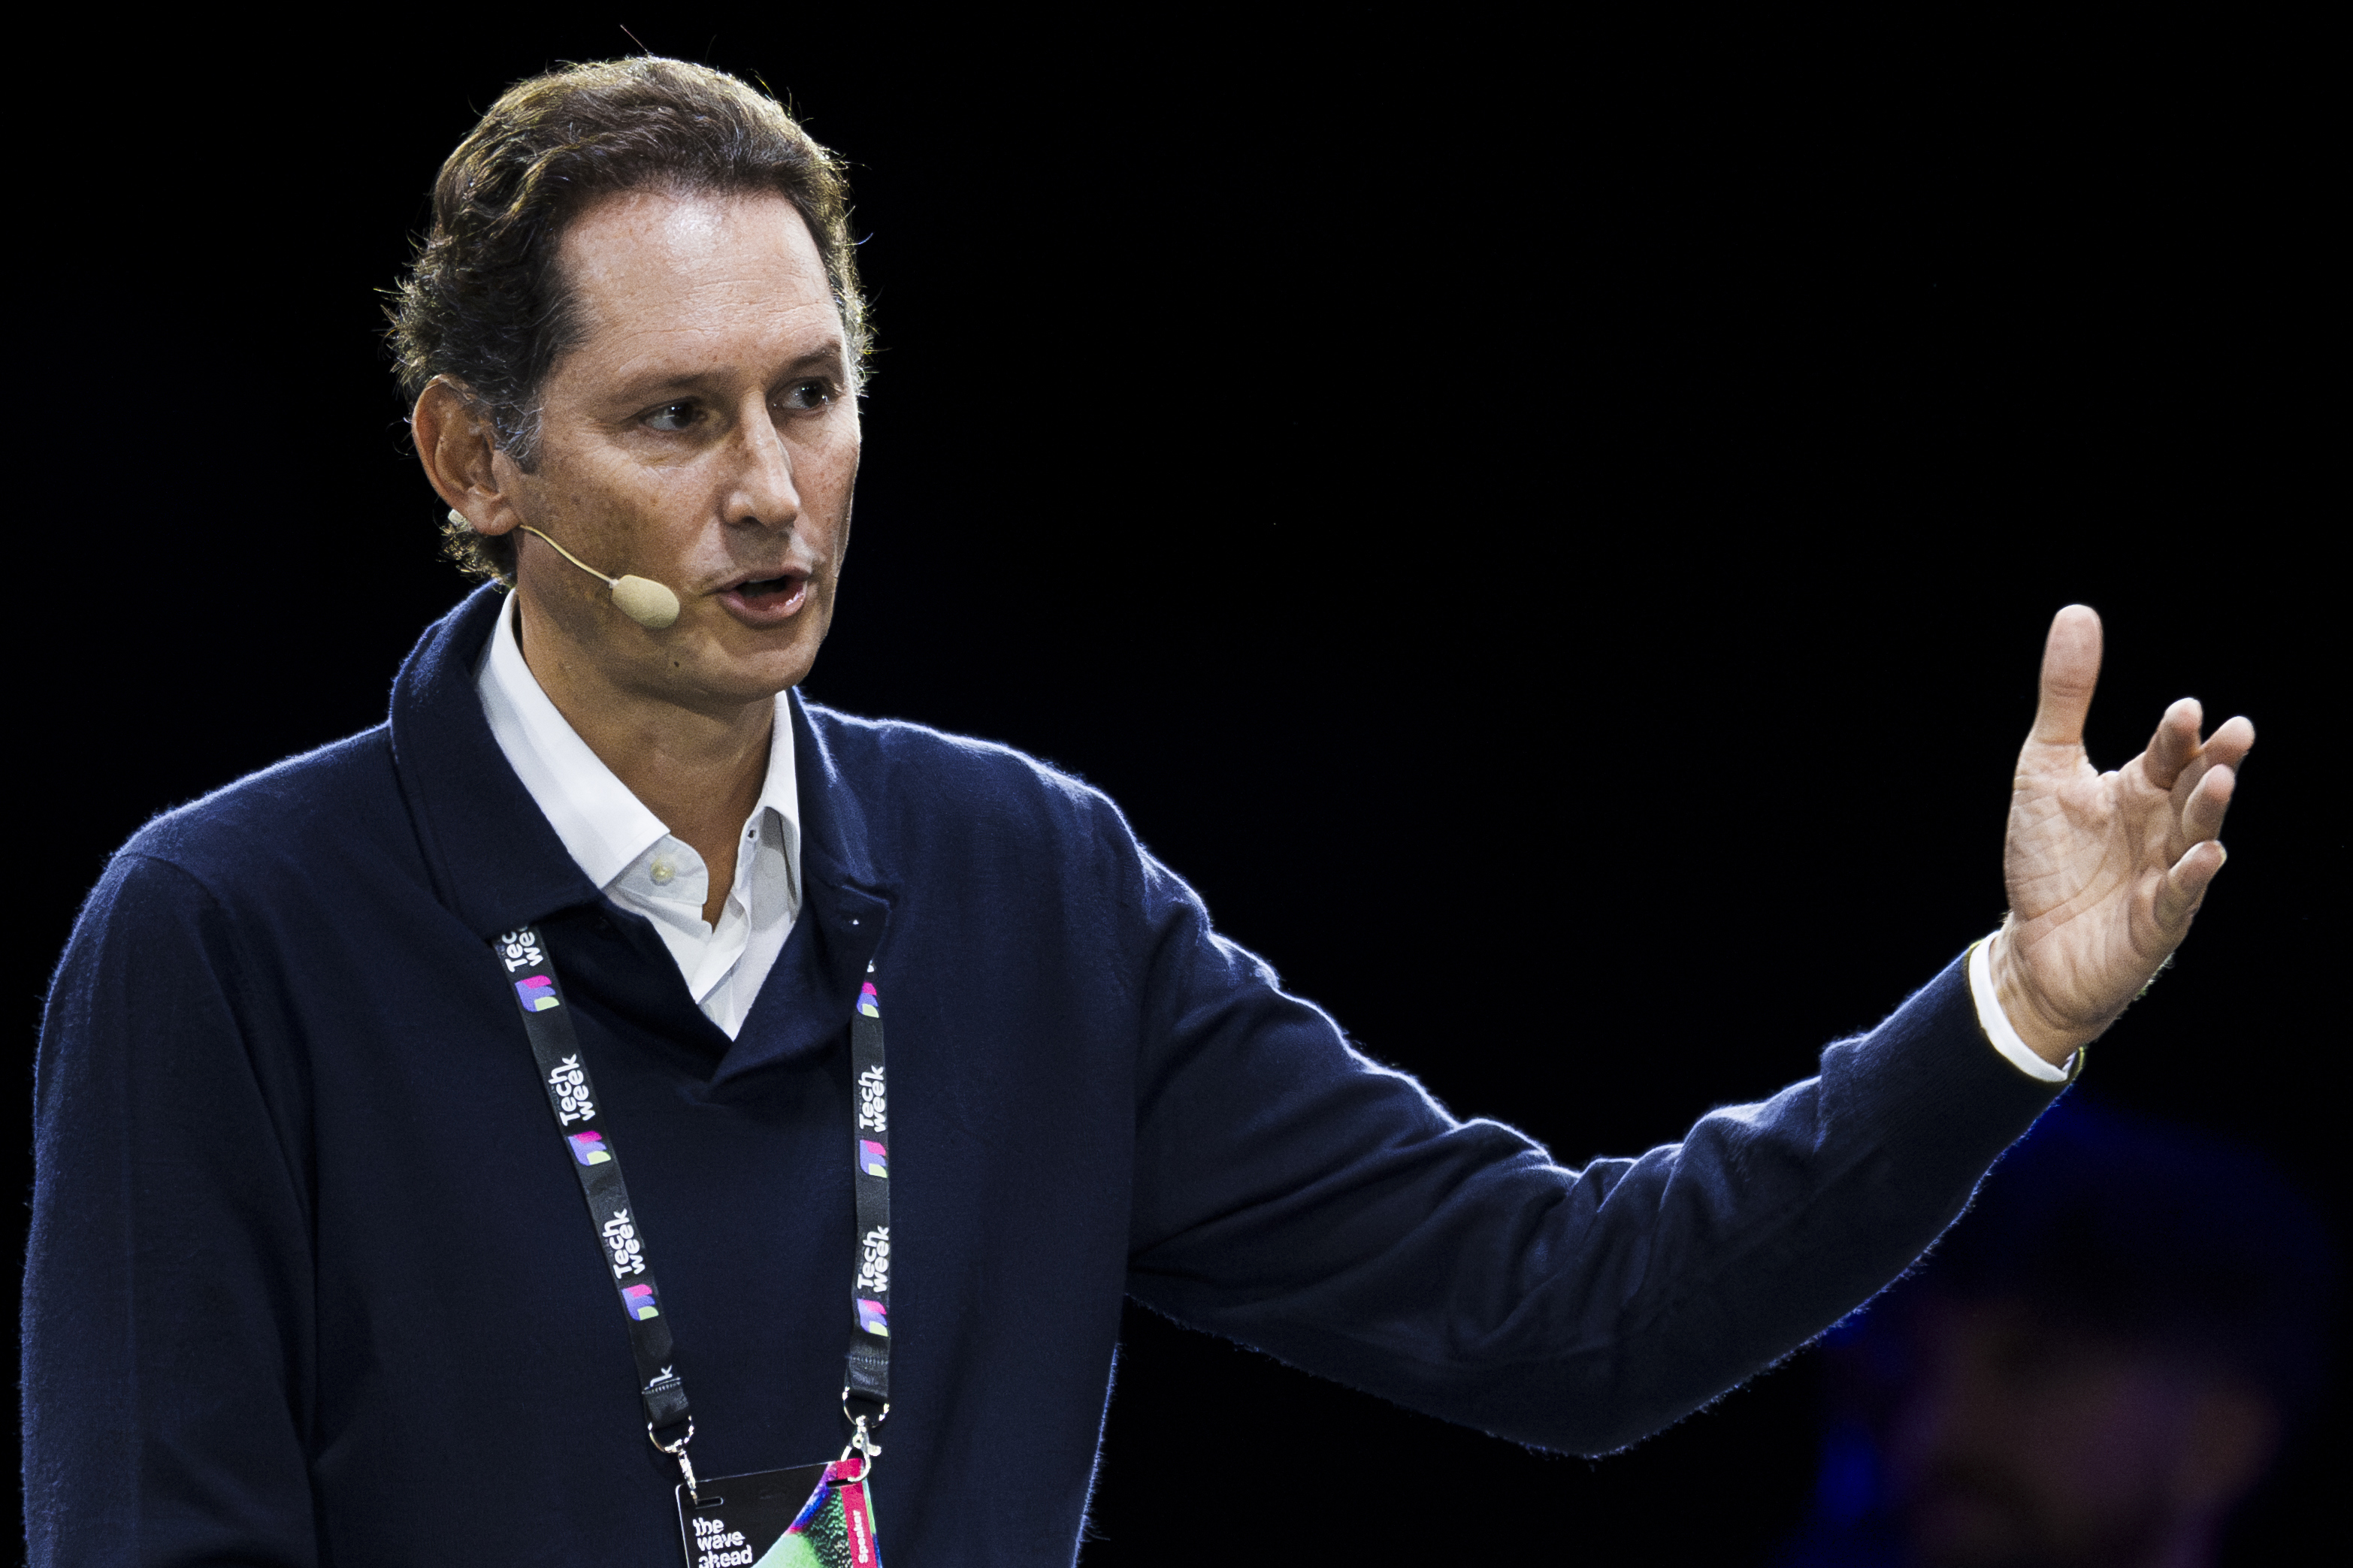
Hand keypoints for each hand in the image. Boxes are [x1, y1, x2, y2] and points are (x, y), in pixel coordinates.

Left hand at [1989, 606, 2251, 1063]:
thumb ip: (2066, 697)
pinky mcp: (2156, 923)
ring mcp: (2165, 875)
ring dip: (2208, 809)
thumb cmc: (2048, 857)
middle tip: (2235, 732)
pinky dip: (2193, 877)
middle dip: (2213, 762)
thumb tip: (2078, 611)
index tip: (2185, 710)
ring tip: (2219, 779)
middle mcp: (2162, 827)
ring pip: (2195, 836)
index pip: (2166, 753)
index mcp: (2140, 789)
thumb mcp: (2045, 768)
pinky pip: (2180, 897)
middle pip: (2194, 789)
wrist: (2033, 945)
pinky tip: (2207, 856)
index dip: (2176, 734)